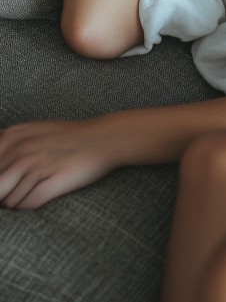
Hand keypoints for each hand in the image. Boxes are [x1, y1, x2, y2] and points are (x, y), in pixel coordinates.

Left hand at [0, 117, 122, 209]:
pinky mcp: (52, 181)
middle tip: (21, 188)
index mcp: (13, 137)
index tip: (10, 182)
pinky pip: (28, 204)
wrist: (102, 138)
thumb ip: (7, 145)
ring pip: (8, 201)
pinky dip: (29, 206)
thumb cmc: (67, 137)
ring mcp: (37, 165)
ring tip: (32, 192)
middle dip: (4, 195)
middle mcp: (21, 150)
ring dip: (16, 203)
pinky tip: (41, 195)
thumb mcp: (30, 131)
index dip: (0, 182)